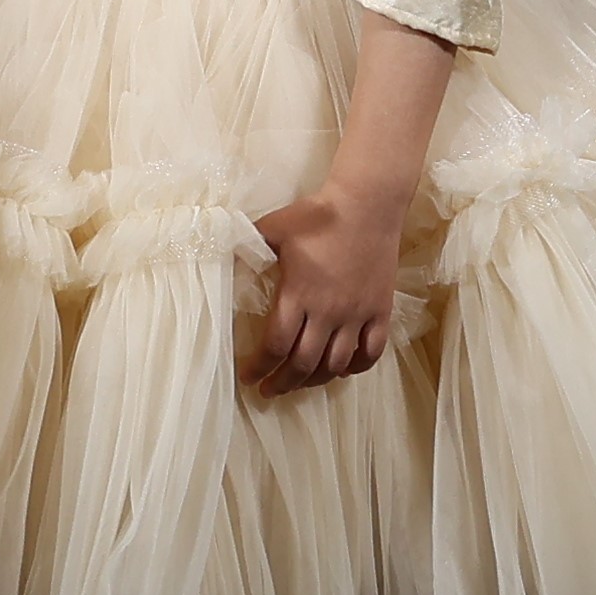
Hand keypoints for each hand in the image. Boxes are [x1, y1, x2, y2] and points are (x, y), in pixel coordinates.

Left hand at [246, 179, 409, 392]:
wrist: (367, 204)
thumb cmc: (317, 215)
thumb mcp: (272, 227)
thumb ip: (245, 244)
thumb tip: (214, 250)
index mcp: (299, 294)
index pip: (276, 345)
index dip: (259, 367)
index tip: (248, 377)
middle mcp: (328, 312)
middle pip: (304, 364)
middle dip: (283, 383)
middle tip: (269, 390)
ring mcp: (357, 315)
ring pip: (337, 364)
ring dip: (316, 380)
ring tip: (300, 382)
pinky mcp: (380, 311)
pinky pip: (371, 353)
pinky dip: (356, 367)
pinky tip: (342, 368)